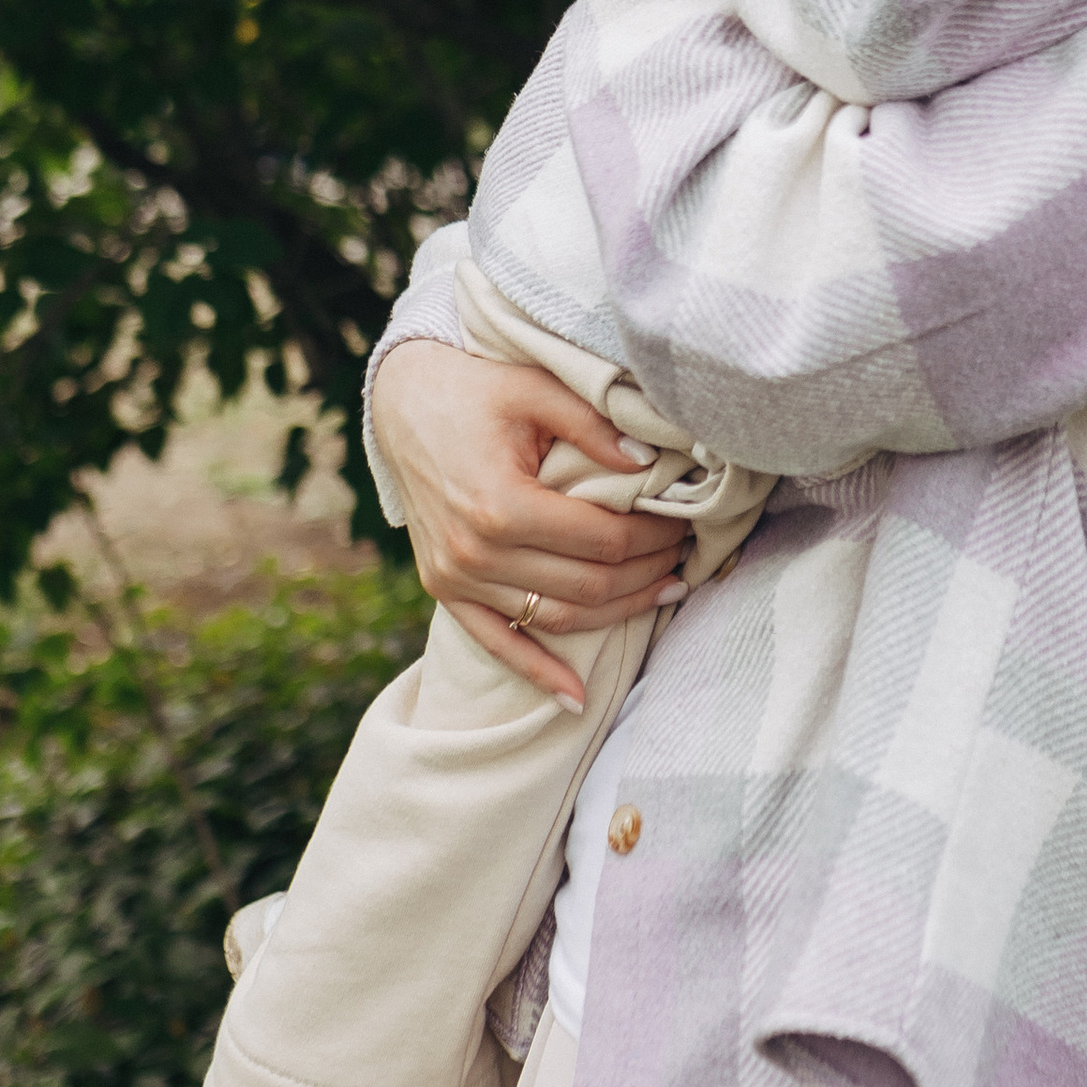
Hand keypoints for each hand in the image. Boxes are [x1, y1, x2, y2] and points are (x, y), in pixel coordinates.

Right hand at [368, 341, 694, 710]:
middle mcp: (475, 553)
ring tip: (664, 593)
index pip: (604, 541)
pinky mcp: (443, 589)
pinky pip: (497, 643)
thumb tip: (650, 465)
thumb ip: (594, 427)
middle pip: (588, 586)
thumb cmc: (475, 390)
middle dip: (648, 574)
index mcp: (500, 505)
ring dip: (617, 615)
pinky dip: (538, 674)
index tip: (684, 522)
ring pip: (556, 619)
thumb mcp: (535, 389)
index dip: (654, 536)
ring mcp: (455, 578)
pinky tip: (576, 698)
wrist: (400, 404)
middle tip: (686, 555)